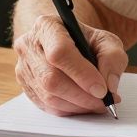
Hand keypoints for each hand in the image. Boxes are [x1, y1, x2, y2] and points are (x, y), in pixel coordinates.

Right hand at [12, 14, 126, 115]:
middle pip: (51, 78)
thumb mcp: (106, 41)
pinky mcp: (26, 87)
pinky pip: (46, 106)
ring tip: (98, 103)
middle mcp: (29, 45)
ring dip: (77, 105)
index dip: (82, 74)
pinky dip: (69, 110)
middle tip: (105, 102)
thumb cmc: (85, 40)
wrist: (68, 43)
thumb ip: (112, 58)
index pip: (60, 52)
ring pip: (48, 96)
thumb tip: (109, 85)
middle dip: (82, 95)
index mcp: (47, 26)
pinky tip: (84, 105)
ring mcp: (24, 68)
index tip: (102, 89)